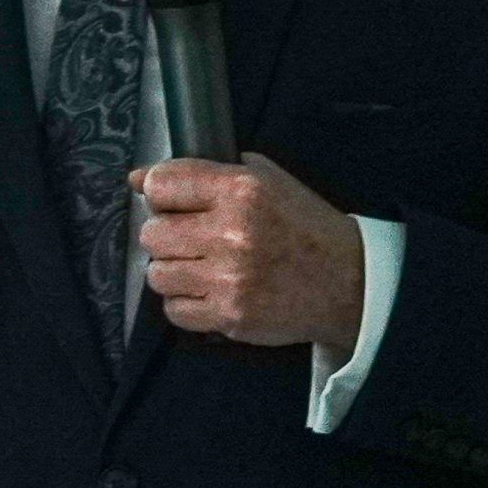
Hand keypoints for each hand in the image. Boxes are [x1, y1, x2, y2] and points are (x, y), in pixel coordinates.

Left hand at [132, 153, 363, 352]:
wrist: (348, 282)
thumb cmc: (305, 226)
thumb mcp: (269, 180)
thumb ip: (206, 171)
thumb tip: (139, 178)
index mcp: (242, 190)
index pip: (163, 184)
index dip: (160, 192)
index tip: (171, 201)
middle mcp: (231, 233)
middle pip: (152, 233)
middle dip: (166, 235)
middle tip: (191, 238)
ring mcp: (228, 279)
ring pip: (157, 274)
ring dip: (173, 270)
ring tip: (199, 267)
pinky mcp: (228, 316)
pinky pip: (173, 310)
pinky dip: (185, 302)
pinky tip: (208, 291)